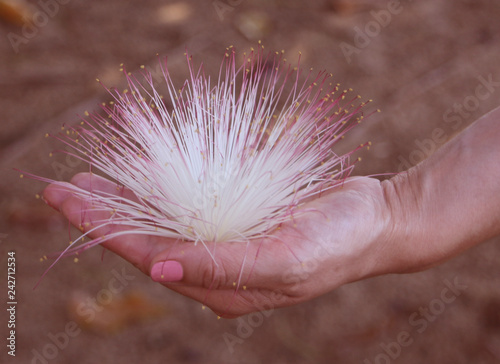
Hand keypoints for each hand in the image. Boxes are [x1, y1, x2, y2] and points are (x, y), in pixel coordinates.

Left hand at [43, 172, 399, 317]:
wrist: (375, 220)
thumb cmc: (338, 241)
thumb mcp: (284, 258)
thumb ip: (224, 267)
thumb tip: (161, 270)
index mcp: (224, 288)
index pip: (152, 258)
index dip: (108, 231)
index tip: (70, 202)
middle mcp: (218, 271)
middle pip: (149, 242)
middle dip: (104, 217)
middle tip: (62, 190)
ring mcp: (227, 246)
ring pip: (165, 224)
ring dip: (127, 202)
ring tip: (91, 181)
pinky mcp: (238, 222)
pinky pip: (190, 208)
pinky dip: (161, 191)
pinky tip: (142, 178)